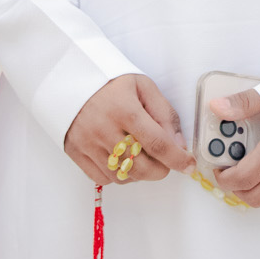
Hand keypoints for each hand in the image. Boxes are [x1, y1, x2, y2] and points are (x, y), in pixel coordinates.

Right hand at [63, 74, 192, 186]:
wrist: (71, 79)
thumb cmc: (110, 82)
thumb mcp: (143, 87)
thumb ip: (164, 114)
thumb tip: (178, 145)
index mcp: (124, 109)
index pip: (157, 144)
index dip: (177, 159)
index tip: (188, 165)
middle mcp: (104, 129)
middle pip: (140, 167)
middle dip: (161, 169)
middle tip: (165, 161)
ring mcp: (87, 143)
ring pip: (123, 177)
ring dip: (139, 173)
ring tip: (141, 155)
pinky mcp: (76, 152)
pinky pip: (103, 179)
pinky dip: (118, 175)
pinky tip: (122, 159)